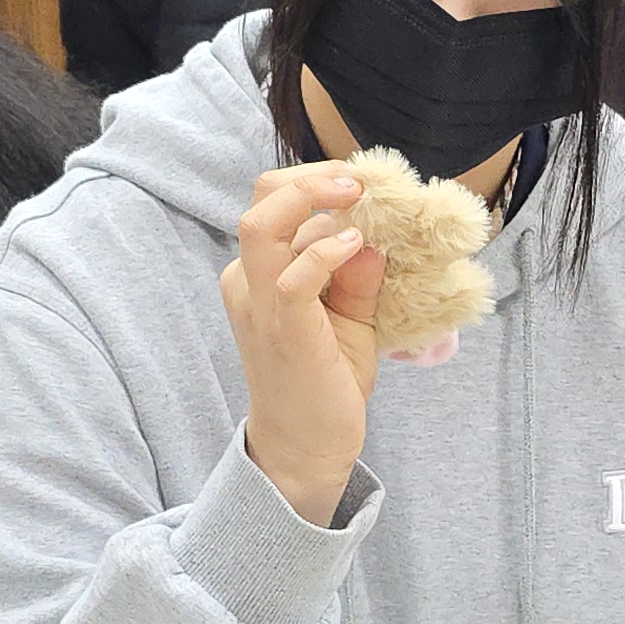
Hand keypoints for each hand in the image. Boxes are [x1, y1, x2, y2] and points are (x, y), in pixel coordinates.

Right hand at [220, 163, 383, 526]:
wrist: (305, 446)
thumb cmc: (324, 381)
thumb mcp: (350, 318)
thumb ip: (358, 275)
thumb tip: (375, 233)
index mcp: (257, 274)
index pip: (274, 203)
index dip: (318, 182)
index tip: (362, 184)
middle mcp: (248, 281)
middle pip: (261, 198)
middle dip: (313, 177)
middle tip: (359, 181)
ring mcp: (260, 304)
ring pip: (261, 223)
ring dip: (312, 198)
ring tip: (356, 197)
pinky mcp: (283, 327)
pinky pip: (293, 273)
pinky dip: (326, 251)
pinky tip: (356, 247)